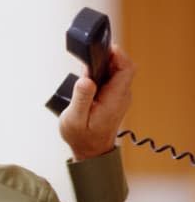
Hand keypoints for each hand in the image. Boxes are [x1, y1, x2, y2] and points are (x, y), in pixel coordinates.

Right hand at [59, 44, 134, 160]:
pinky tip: (87, 80)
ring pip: (116, 71)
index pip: (126, 68)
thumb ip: (81, 98)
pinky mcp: (114, 97)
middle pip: (122, 66)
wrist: (91, 151)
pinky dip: (100, 73)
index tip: (102, 50)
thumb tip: (86, 79)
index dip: (117, 54)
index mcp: (114, 99)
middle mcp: (121, 96)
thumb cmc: (82, 136)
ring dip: (101, 66)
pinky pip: (111, 78)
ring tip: (85, 71)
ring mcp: (119, 96)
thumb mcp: (74, 119)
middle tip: (87, 60)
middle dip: (105, 58)